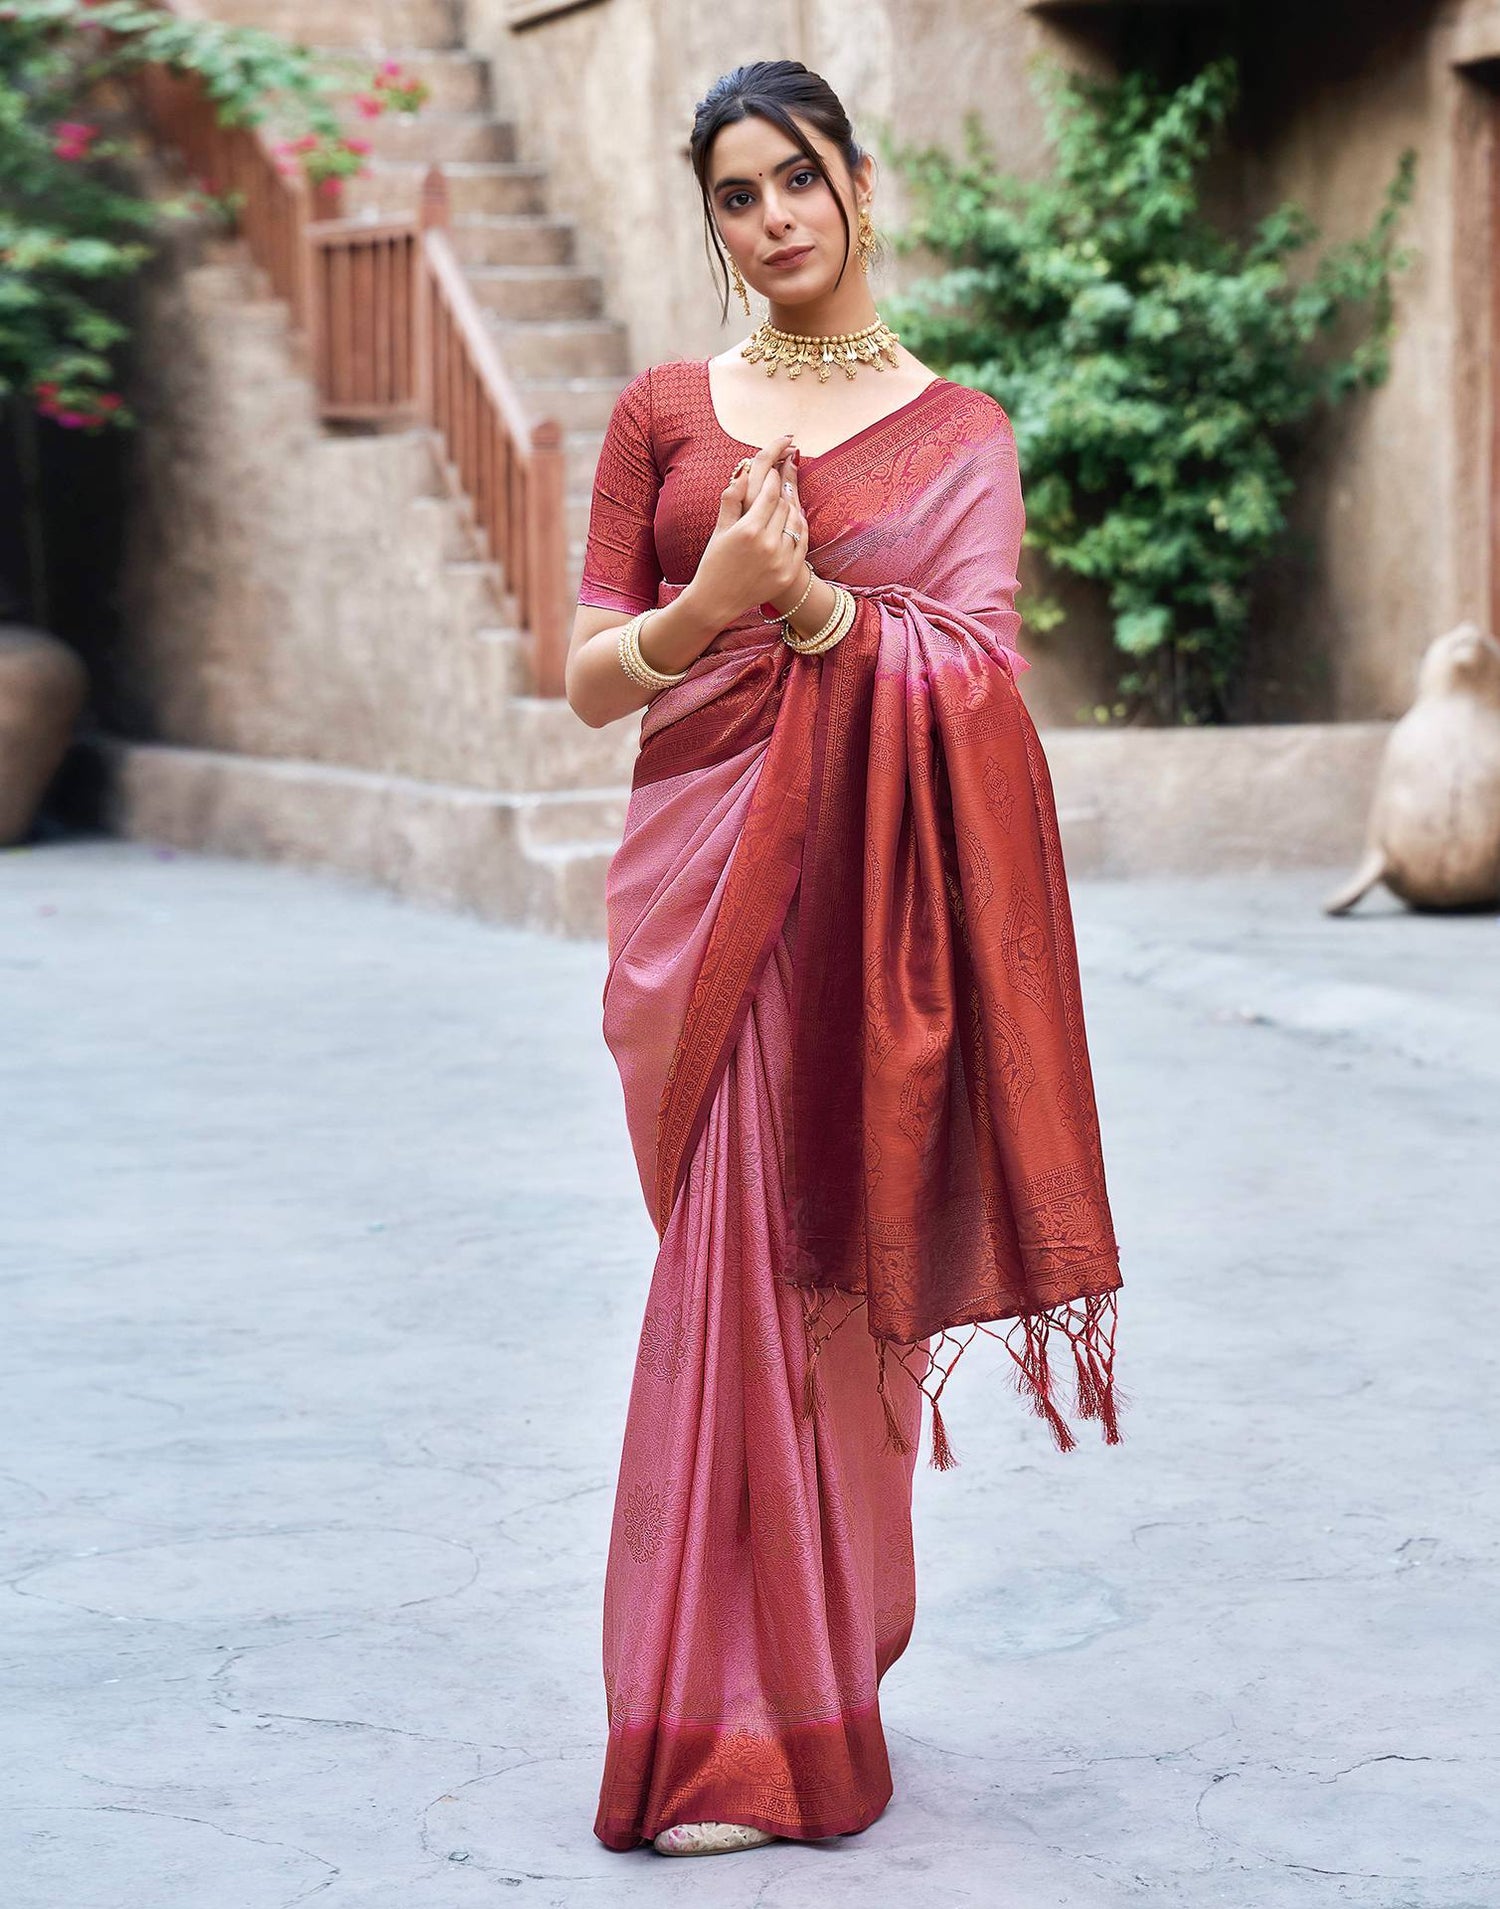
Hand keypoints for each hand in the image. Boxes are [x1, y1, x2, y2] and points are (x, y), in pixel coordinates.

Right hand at [684, 431, 807, 627]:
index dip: (774, 477)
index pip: (770, 492)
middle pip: (784, 505)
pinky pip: (802, 541)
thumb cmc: (715, 561)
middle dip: (782, 490)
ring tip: (784, 502)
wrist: (717, 601)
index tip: (774, 469)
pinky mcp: (788, 573)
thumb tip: (744, 469)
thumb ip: (732, 497)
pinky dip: (798, 528)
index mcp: (748, 530)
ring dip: (791, 508)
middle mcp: (767, 544)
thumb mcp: (720, 528)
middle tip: (781, 480)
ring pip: (796, 521)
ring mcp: (781, 560)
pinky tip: (791, 522)